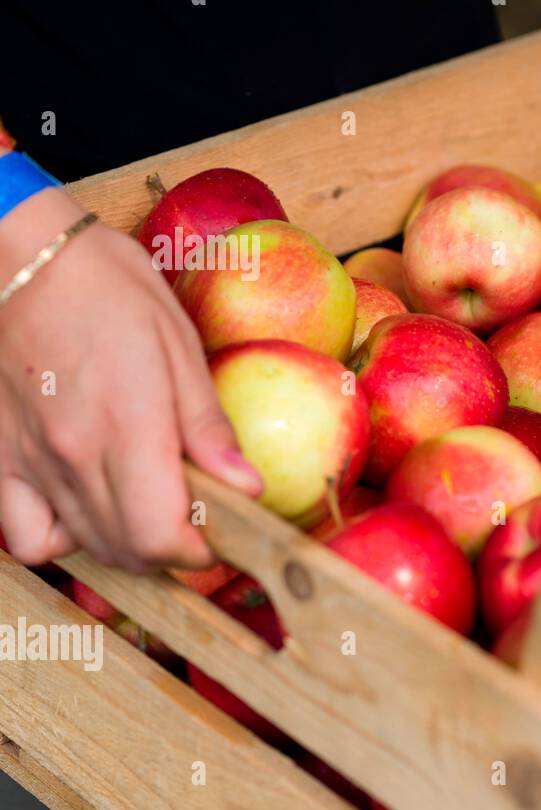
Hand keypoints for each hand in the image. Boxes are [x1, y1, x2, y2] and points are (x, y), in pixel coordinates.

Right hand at [0, 182, 261, 572]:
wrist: (20, 258)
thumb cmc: (109, 289)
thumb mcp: (179, 345)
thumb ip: (208, 427)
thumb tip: (248, 486)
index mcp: (127, 427)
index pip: (159, 535)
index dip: (197, 550)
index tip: (220, 533)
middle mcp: (73, 456)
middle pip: (128, 551)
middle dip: (172, 550)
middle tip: (196, 518)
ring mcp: (31, 463)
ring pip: (83, 546)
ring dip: (128, 546)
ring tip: (151, 509)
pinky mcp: (1, 460)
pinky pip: (26, 535)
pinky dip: (60, 538)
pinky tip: (88, 508)